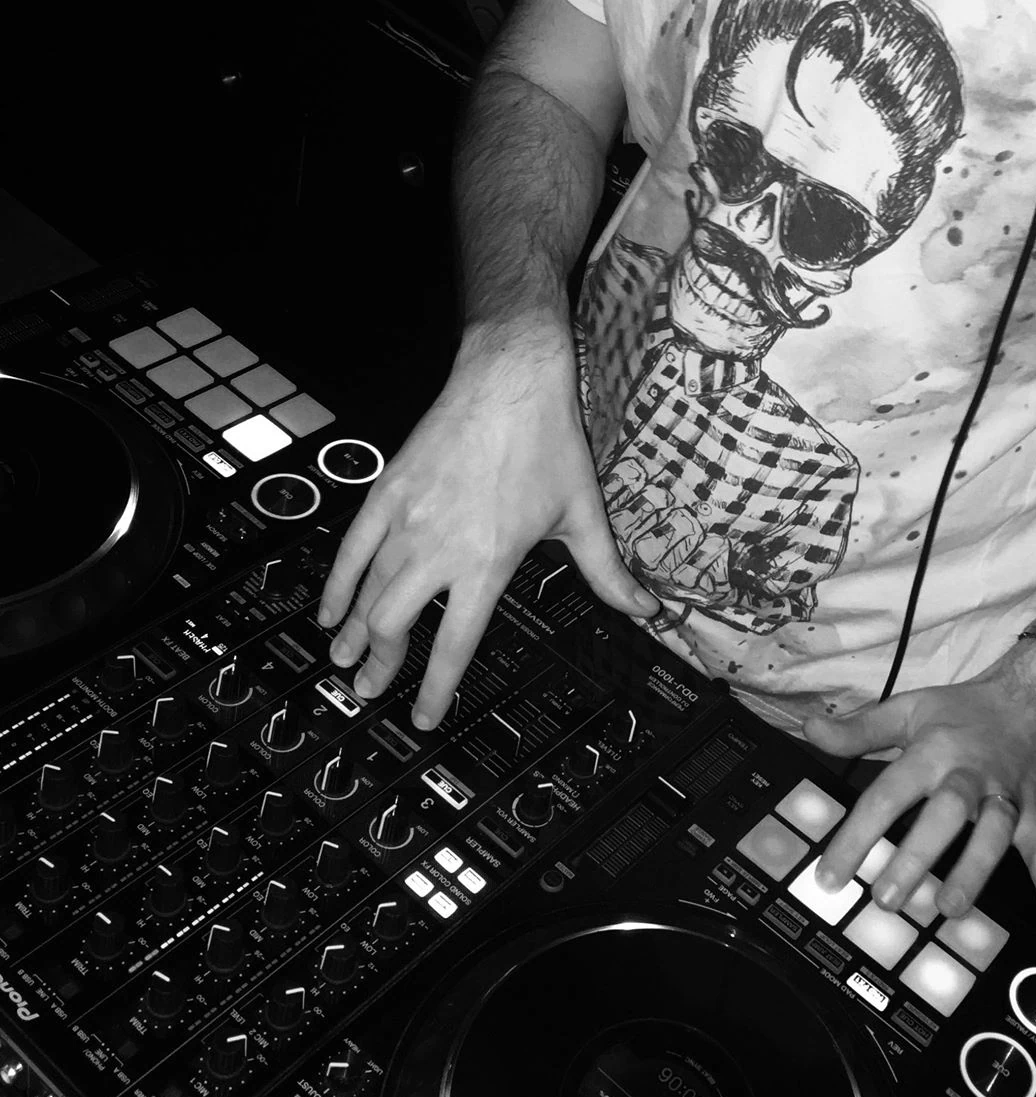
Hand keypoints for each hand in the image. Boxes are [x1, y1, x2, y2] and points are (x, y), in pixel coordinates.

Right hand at [316, 319, 657, 728]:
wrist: (510, 377)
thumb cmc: (547, 441)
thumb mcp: (583, 514)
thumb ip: (609, 573)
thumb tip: (645, 610)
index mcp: (488, 562)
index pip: (454, 645)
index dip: (435, 689)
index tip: (424, 718)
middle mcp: (440, 548)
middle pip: (395, 626)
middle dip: (381, 667)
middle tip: (371, 690)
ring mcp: (407, 520)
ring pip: (367, 593)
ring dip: (354, 634)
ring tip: (345, 662)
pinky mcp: (386, 491)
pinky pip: (350, 550)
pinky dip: (336, 585)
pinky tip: (329, 610)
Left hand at [802, 647, 1035, 927]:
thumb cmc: (966, 709)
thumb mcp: (908, 709)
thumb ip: (858, 729)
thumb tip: (811, 730)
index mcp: (931, 752)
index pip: (887, 795)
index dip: (856, 836)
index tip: (831, 875)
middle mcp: (968, 776)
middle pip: (943, 815)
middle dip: (916, 857)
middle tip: (888, 897)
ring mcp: (1006, 797)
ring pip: (993, 834)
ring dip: (974, 870)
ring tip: (949, 907)